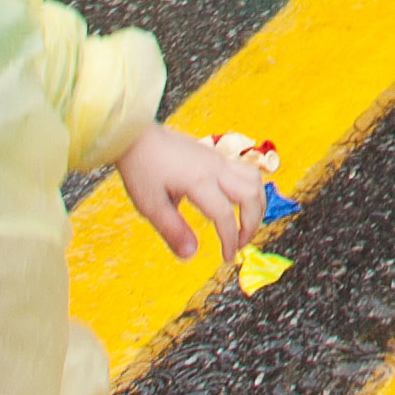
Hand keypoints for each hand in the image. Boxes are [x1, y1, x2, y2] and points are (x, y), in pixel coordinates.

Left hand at [115, 123, 265, 263]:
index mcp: (199, 181)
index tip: (228, 258)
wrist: (137, 137)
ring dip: (257, 204)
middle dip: (252, 223)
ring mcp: (218, 159)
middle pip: (251, 196)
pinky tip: (238, 201)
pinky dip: (251, 189)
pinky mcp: (216, 155)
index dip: (230, 240)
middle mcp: (215, 168)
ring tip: (247, 222)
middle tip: (241, 243)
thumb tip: (191, 255)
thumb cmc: (141, 169)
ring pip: (254, 180)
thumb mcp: (150, 205)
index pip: (225, 215)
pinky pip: (246, 170)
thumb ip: (173, 230)